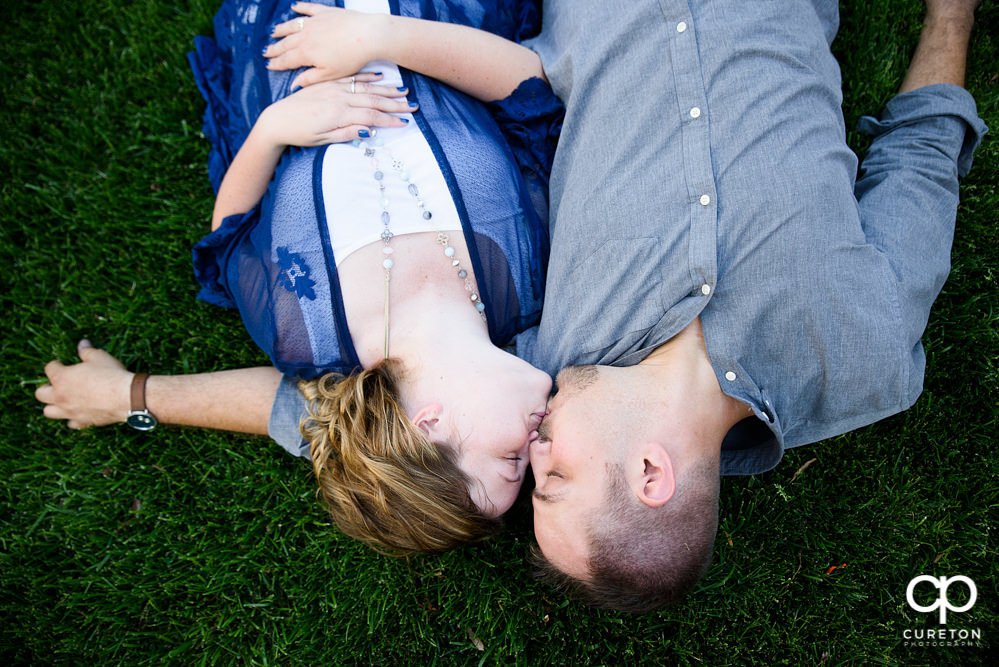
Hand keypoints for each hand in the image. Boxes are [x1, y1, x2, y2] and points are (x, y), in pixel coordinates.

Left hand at [35, 340, 132, 428]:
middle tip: (58, 384)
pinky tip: (80, 412)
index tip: (61, 364)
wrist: (127, 397)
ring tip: (63, 400)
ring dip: (53, 406)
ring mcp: (69, 411)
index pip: (49, 369)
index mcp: (61, 378)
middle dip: (46, 388)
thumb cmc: (111, 375)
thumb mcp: (99, 357)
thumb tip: (82, 343)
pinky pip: (71, 423)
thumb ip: (87, 351)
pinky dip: (72, 418)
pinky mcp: (82, 421)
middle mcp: (60, 396)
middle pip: (40, 394)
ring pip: (49, 412)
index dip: (55, 365)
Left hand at [256, 79, 415, 146]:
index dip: (390, 120)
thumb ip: (346, 133)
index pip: (371, 116)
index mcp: (338, 114)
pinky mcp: (327, 83)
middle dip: (395, 104)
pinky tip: (380, 77)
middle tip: (413, 106)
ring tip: (403, 91)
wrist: (276, 120)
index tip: (405, 123)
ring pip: (365, 88)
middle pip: (373, 100)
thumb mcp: (322, 140)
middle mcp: (338, 98)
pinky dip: (367, 77)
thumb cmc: (299, 134)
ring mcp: (333, 88)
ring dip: (386, 90)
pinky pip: (352, 78)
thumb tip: (369, 130)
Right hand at [265, 3, 386, 88]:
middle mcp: (306, 35)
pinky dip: (300, 7)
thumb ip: (310, 79)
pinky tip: (294, 7)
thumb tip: (294, 85)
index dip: (276, 63)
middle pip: (286, 43)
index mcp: (306, 53)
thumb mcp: (330, 75)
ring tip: (274, 32)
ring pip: (293, 25)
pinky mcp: (325, 12)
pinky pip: (309, 8)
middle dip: (275, 48)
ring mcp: (315, 22)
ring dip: (282, 29)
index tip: (269, 65)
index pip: (286, 60)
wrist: (367, 36)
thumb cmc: (351, 58)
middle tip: (266, 51)